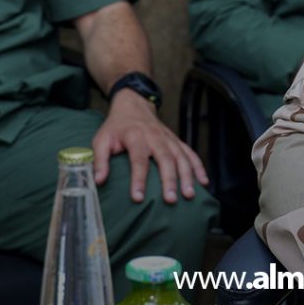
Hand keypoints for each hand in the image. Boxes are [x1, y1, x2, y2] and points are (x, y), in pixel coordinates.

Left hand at [92, 89, 208, 203]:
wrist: (134, 105)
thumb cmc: (117, 126)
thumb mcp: (101, 139)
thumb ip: (99, 159)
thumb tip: (99, 181)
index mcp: (135, 135)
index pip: (138, 158)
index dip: (138, 178)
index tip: (138, 198)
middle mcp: (155, 136)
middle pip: (165, 158)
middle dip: (169, 179)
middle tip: (170, 200)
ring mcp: (168, 138)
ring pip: (181, 156)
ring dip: (187, 175)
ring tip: (189, 195)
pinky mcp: (176, 140)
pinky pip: (190, 153)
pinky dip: (199, 167)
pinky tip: (204, 182)